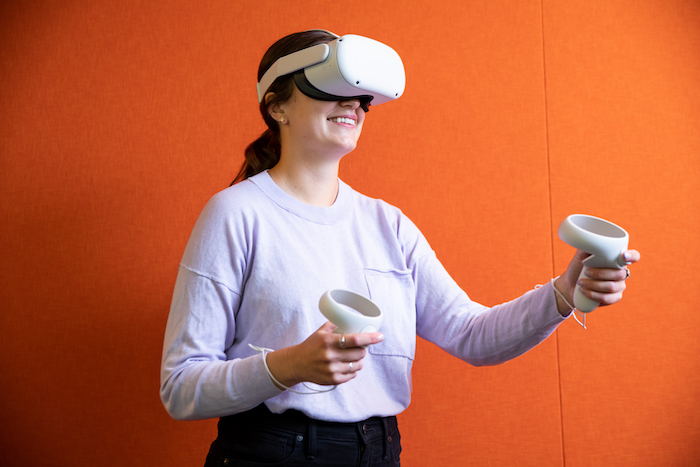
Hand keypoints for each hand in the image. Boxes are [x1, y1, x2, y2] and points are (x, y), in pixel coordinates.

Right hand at [265, 321, 383, 388]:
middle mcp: (331, 356)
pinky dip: (352, 370)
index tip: (380, 336)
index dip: (370, 338)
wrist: (296, 364)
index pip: (355, 340)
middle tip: (358, 348)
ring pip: (358, 365)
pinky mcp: (333, 380)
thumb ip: (335, 324)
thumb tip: (352, 319)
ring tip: (351, 357)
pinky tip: (346, 366)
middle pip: (360, 353)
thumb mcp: (320, 332)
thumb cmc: (311, 346)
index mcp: (329, 341)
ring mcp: (332, 369)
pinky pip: (352, 375)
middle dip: (362, 350)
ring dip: (358, 361)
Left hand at [554, 249, 640, 315]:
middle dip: (600, 273)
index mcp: (617, 260)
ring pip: (611, 287)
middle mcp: (622, 273)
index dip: (632, 256)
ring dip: (593, 284)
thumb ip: (588, 245)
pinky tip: (584, 291)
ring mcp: (619, 286)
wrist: (570, 285)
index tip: (624, 255)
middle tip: (586, 272)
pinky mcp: (614, 298)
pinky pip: (608, 298)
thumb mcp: (581, 255)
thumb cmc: (578, 268)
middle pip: (619, 274)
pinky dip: (593, 294)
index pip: (634, 256)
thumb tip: (589, 237)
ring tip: (580, 282)